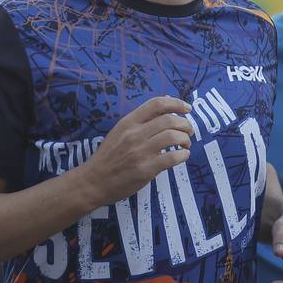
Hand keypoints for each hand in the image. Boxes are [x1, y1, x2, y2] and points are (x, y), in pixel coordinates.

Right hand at [74, 96, 192, 208]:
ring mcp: (140, 152)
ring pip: (173, 137)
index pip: (156, 104)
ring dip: (185, 139)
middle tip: (189, 131)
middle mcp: (135, 134)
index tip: (187, 109)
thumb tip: (166, 100)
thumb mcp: (120, 131)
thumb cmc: (108, 156)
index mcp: (128, 122)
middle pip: (169, 120)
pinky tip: (183, 156)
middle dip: (185, 124)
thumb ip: (141, 118)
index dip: (176, 104)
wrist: (93, 181)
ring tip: (186, 144)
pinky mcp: (146, 169)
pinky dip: (183, 155)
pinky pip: (172, 158)